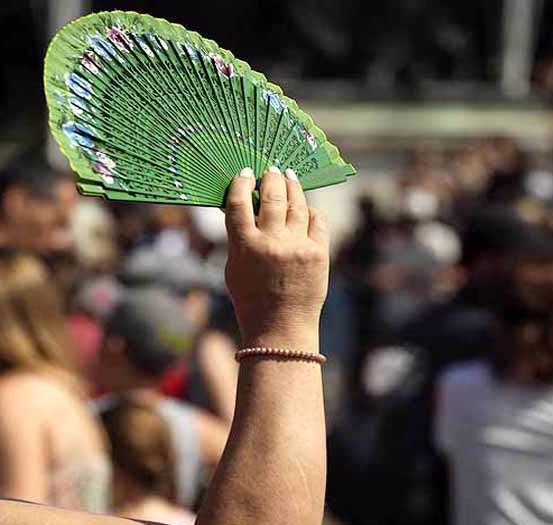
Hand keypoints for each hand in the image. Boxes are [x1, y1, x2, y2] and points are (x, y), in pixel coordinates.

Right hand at [223, 167, 328, 351]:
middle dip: (271, 177)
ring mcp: (297, 246)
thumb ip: (238, 238)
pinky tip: (306, 208)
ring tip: (289, 177)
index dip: (241, 184)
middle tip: (270, 170)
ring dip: (292, 186)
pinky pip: (317, 220)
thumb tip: (243, 208)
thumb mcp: (234, 268)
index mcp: (244, 246)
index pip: (239, 203)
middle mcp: (271, 242)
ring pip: (297, 203)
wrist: (280, 327)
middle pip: (271, 196)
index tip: (244, 174)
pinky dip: (311, 211)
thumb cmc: (251, 299)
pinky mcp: (318, 252)